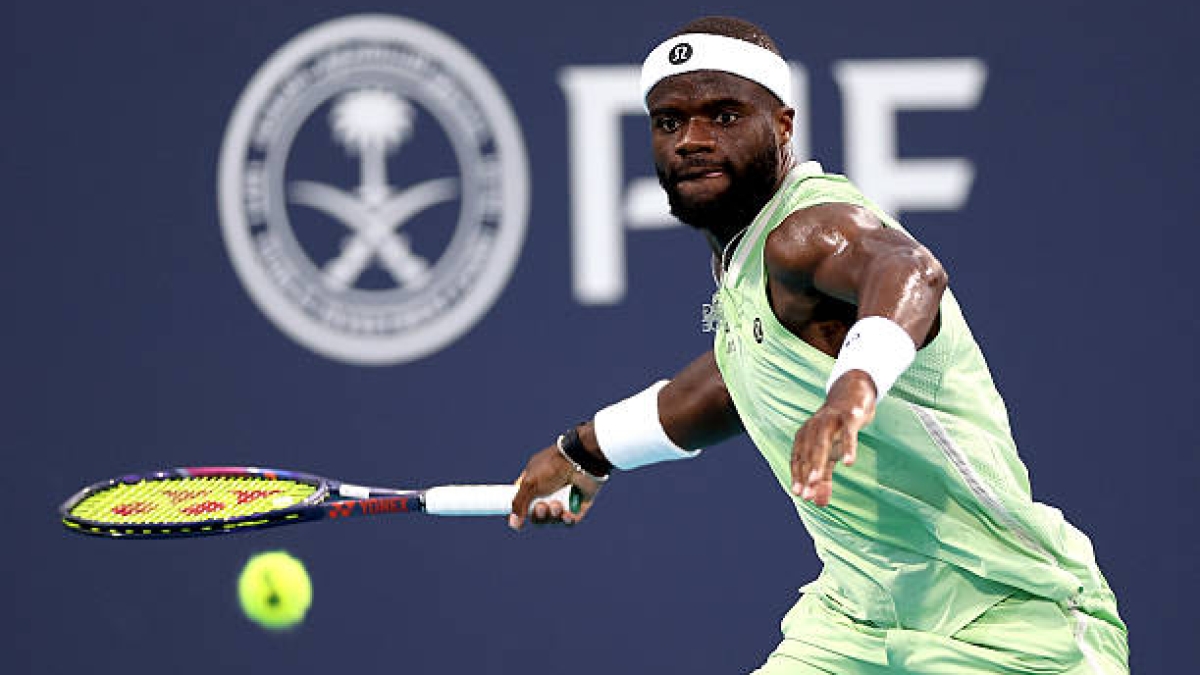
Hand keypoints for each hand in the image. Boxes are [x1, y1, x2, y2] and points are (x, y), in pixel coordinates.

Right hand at [508, 444, 603, 529]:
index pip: (523, 502)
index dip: (520, 513)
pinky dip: (567, 520)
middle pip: (538, 515)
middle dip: (538, 514)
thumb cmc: (552, 467)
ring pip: (554, 519)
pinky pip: (570, 521)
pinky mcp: (579, 505)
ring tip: (557, 506)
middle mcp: (548, 491)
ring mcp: (565, 498)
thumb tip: (513, 523)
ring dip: (553, 515)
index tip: (516, 521)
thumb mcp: (529, 483)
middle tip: (541, 507)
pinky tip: (566, 515)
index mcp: (534, 482)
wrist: (580, 460)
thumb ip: (518, 503)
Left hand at [791, 370, 876, 506]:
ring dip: (818, 462)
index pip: (798, 458)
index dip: (798, 476)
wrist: (854, 394)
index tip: (800, 495)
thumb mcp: (831, 454)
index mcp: (805, 436)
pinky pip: (848, 433)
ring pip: (822, 443)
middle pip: (807, 453)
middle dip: (805, 474)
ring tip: (816, 480)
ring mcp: (830, 420)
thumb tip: (819, 504)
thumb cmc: (838, 429)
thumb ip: (824, 478)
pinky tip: (849, 462)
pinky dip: (848, 447)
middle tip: (805, 494)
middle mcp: (814, 427)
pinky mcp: (849, 416)